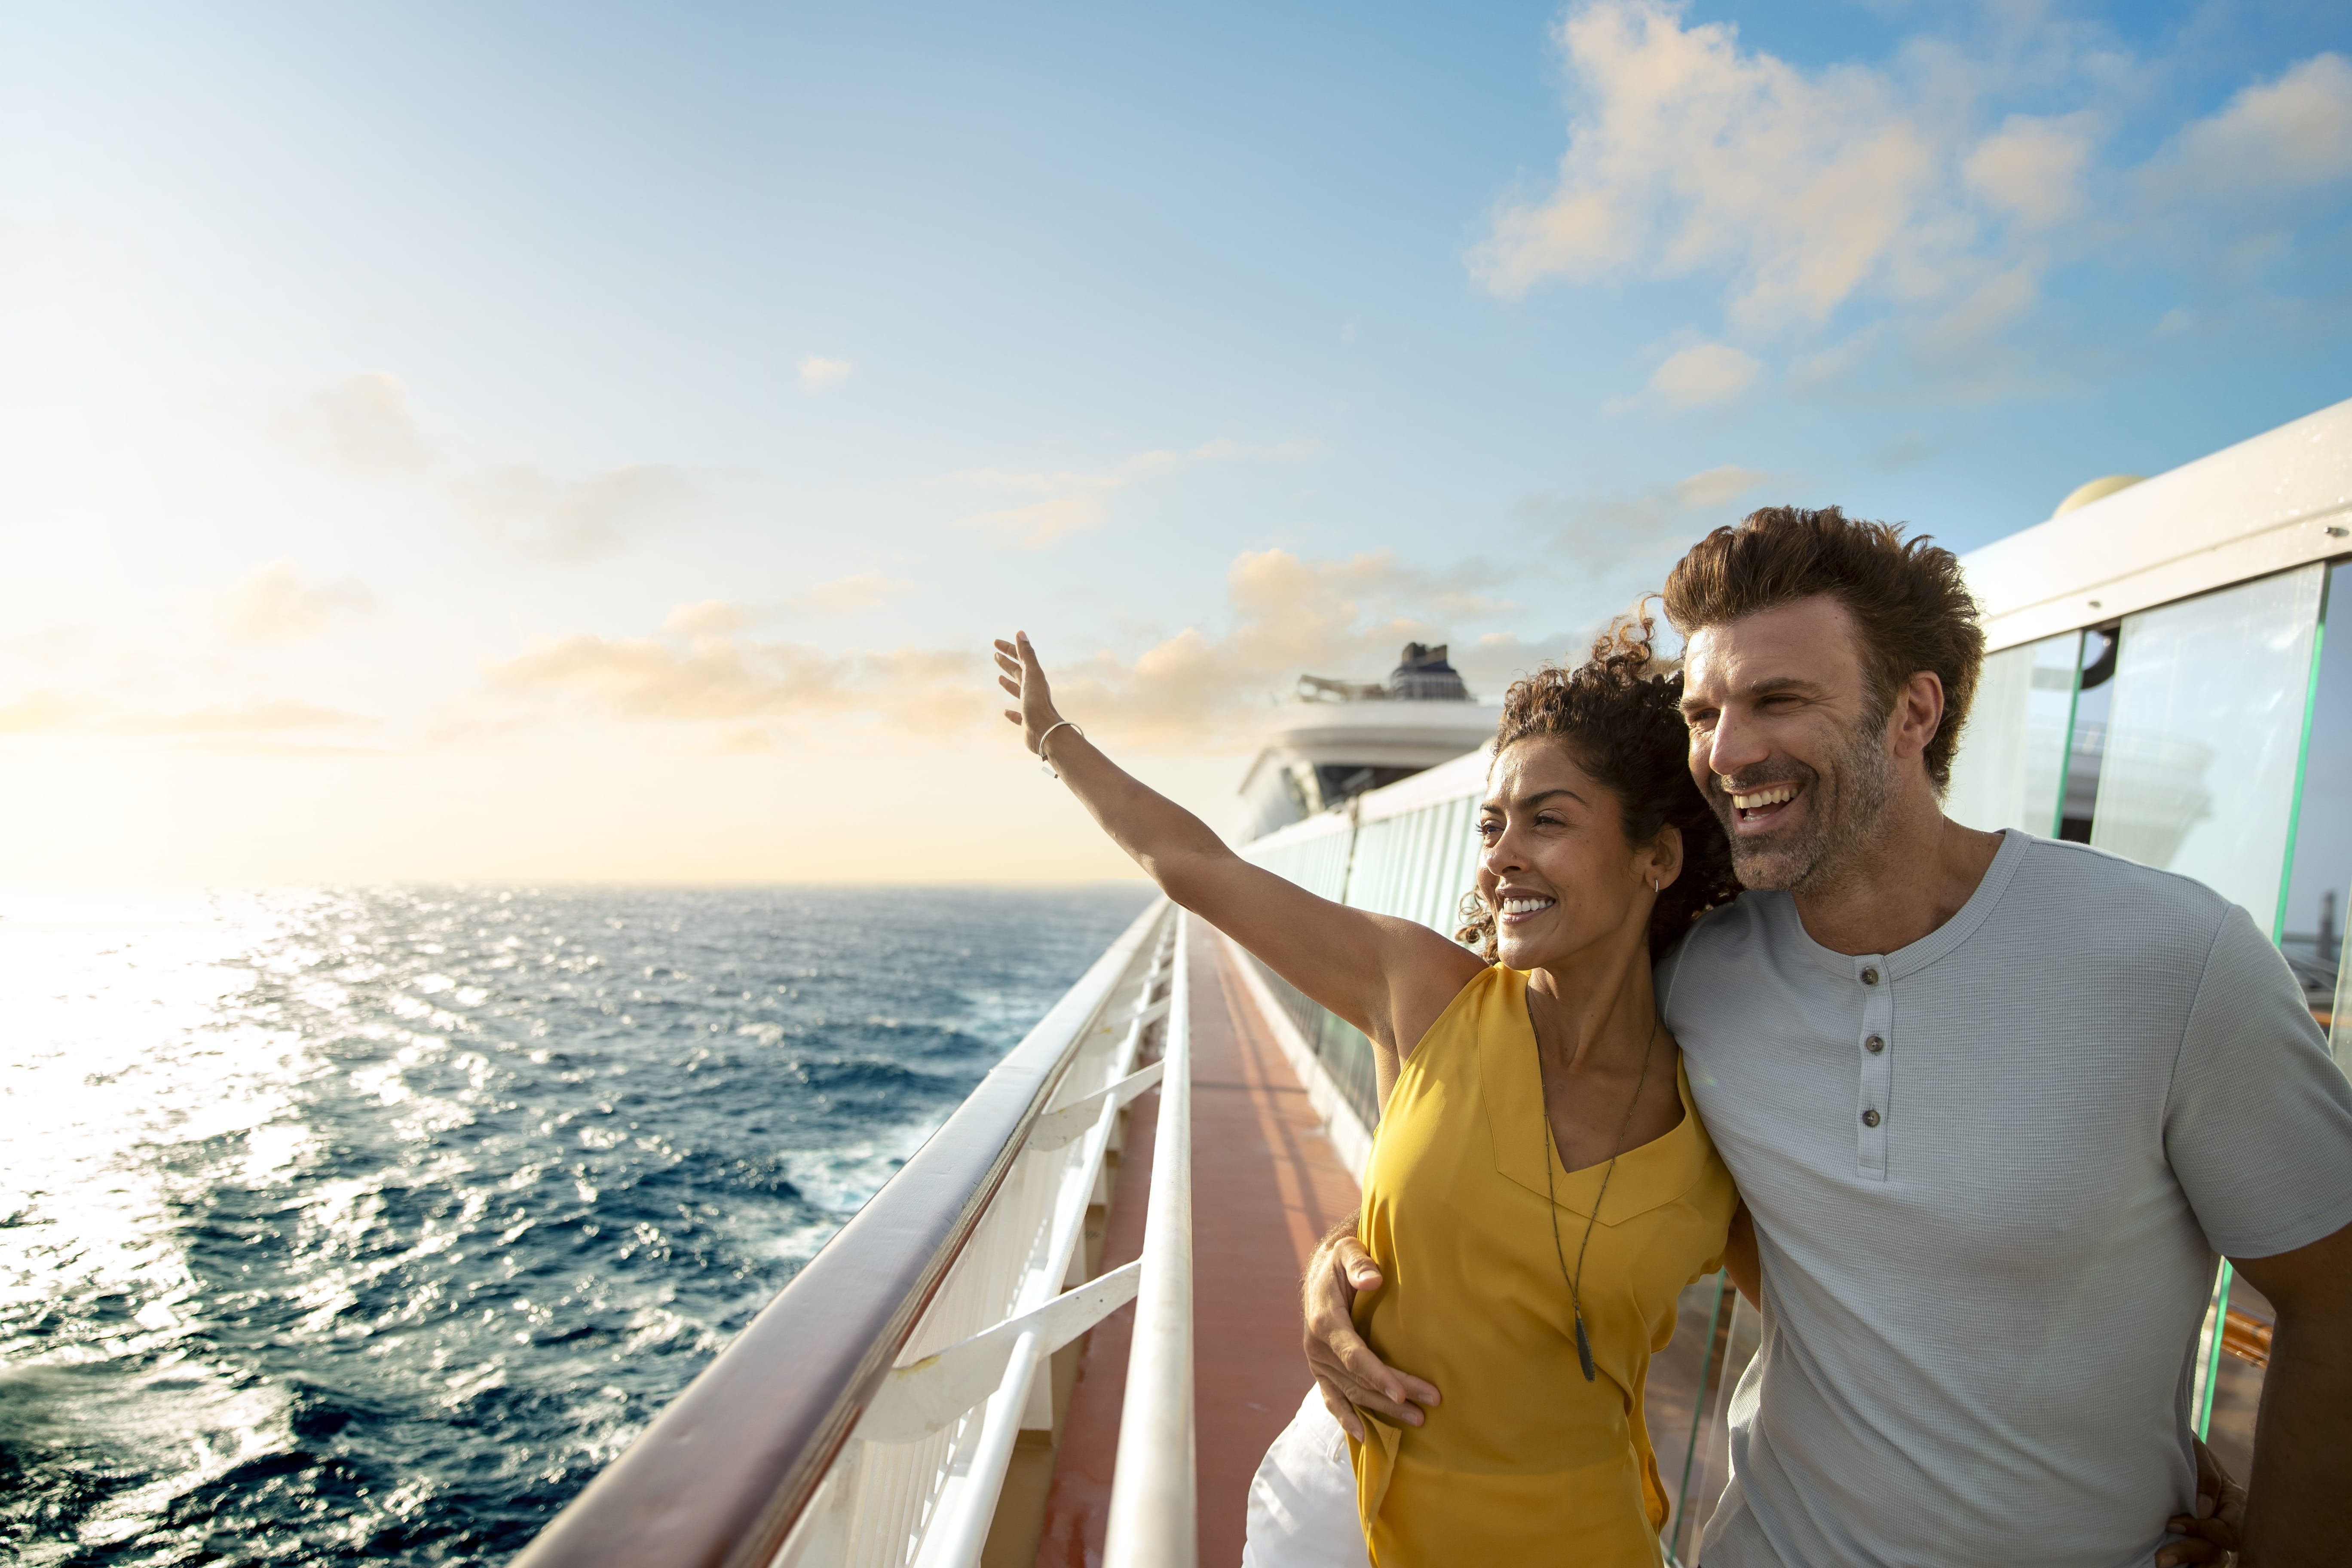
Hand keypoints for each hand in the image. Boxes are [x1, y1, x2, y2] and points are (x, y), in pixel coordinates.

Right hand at [993, 632, 1064, 758]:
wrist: (1045, 732)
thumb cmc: (1037, 703)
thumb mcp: (1031, 675)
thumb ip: (1026, 654)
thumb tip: (1020, 632)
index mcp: (1034, 678)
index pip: (1020, 658)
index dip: (1009, 649)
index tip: (995, 643)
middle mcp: (1033, 690)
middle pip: (1018, 672)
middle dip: (1007, 662)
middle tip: (995, 655)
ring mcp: (1030, 706)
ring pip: (1017, 691)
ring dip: (1008, 683)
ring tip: (999, 678)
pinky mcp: (1027, 722)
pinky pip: (1018, 715)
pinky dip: (1011, 713)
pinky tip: (1005, 712)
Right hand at [1303, 1230, 1439, 1439]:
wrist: (1321, 1274)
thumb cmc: (1342, 1261)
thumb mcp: (1348, 1252)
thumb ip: (1359, 1265)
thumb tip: (1372, 1281)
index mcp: (1325, 1321)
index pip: (1354, 1355)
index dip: (1377, 1375)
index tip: (1401, 1391)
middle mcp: (1317, 1347)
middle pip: (1359, 1379)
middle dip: (1394, 1395)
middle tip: (1429, 1406)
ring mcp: (1318, 1363)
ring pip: (1353, 1393)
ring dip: (1383, 1410)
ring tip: (1418, 1420)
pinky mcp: (1322, 1371)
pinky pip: (1333, 1399)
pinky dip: (1347, 1418)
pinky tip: (1364, 1437)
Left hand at [2157, 1438, 2246, 1566]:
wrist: (2169, 1448)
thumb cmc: (2186, 1449)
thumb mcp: (2197, 1452)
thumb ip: (2206, 1477)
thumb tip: (2204, 1510)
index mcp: (2235, 1503)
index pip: (2228, 1529)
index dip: (2203, 1530)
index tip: (2172, 1523)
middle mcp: (2228, 1523)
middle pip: (2219, 1550)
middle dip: (2191, 1553)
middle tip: (2162, 1559)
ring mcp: (2213, 1535)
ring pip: (2213, 1560)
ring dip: (2189, 1564)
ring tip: (2162, 1565)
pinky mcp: (2196, 1540)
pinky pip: (2201, 1561)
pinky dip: (2189, 1565)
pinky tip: (2171, 1566)